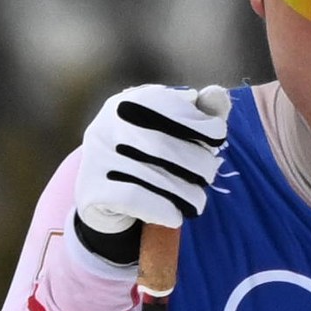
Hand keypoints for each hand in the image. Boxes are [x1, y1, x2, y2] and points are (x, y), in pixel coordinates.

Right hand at [72, 83, 229, 260]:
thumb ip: (201, 115)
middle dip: (198, 163)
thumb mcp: (175, 133)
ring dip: (187, 193)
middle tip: (209, 176)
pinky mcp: (92, 188)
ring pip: (155, 175)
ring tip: (196, 201)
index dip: (201, 125)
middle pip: (164, 144)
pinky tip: (175, 215)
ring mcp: (97, 155)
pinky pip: (137, 197)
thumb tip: (218, 94)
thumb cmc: (150, 160)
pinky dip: (163, 209)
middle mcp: (107, 123)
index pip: (172, 107)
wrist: (108, 200)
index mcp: (128, 101)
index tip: (218, 140)